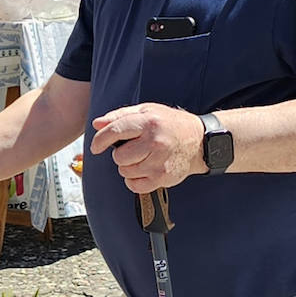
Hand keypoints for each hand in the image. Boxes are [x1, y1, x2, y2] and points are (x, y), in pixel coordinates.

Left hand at [89, 102, 205, 191]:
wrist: (200, 141)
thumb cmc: (170, 124)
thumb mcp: (147, 111)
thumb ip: (120, 116)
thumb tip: (97, 124)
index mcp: (149, 122)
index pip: (115, 131)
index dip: (100, 140)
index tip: (95, 147)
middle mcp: (155, 141)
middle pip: (119, 156)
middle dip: (120, 154)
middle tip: (133, 149)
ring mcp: (160, 161)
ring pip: (125, 171)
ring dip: (128, 166)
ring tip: (142, 158)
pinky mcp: (163, 177)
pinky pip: (134, 185)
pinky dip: (134, 180)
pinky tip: (144, 169)